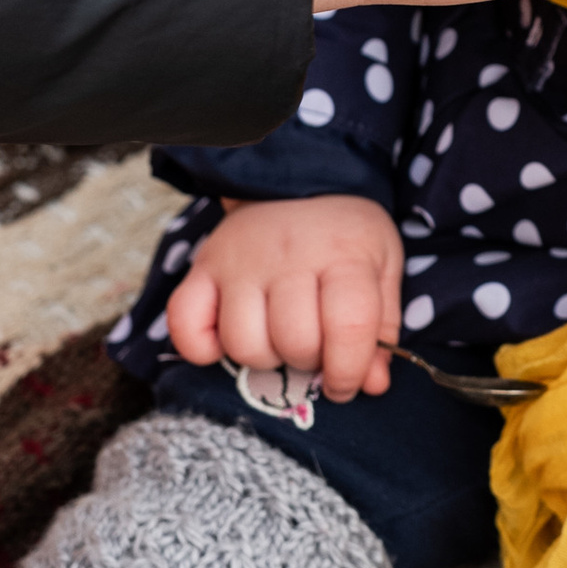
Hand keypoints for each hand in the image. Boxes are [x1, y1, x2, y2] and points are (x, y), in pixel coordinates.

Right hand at [167, 193, 402, 404]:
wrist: (297, 182)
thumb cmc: (344, 236)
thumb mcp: (381, 269)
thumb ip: (380, 328)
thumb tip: (373, 385)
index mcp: (344, 255)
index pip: (349, 326)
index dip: (349, 370)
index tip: (345, 384)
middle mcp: (289, 256)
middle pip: (294, 341)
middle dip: (307, 361)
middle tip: (312, 346)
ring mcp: (240, 261)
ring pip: (243, 343)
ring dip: (263, 356)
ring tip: (276, 336)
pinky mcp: (202, 267)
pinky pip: (185, 322)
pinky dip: (201, 347)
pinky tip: (225, 339)